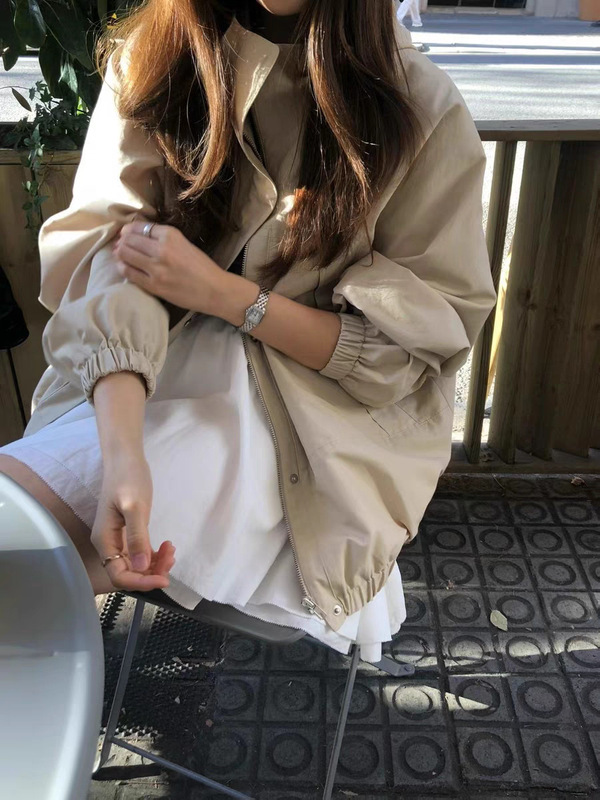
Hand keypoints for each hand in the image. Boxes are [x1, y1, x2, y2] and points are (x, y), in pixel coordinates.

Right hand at [90, 451, 175, 591]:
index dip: (141, 582)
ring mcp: (118, 540)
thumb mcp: (135, 507)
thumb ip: (137, 537)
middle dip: (152, 572)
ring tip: (171, 548)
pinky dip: (155, 555)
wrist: (125, 460)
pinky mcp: (129, 534)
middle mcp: (109, 545)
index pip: (119, 575)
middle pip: (129, 573)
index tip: (164, 578)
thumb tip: (142, 567)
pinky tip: (167, 546)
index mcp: (105, 541)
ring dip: (156, 564)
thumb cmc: (128, 479)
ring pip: (137, 566)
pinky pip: (141, 555)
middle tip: (172, 556)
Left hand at [113, 221, 224, 314]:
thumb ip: (163, 238)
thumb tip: (136, 234)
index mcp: (171, 235)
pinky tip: (123, 266)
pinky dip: (122, 267)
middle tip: (120, 244)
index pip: (140, 227)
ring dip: (119, 253)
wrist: (214, 290)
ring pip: (126, 254)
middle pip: (129, 239)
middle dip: (122, 240)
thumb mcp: (184, 243)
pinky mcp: (154, 285)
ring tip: (120, 254)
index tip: (126, 233)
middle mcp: (162, 249)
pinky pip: (129, 273)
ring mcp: (156, 268)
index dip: (129, 229)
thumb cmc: (202, 267)